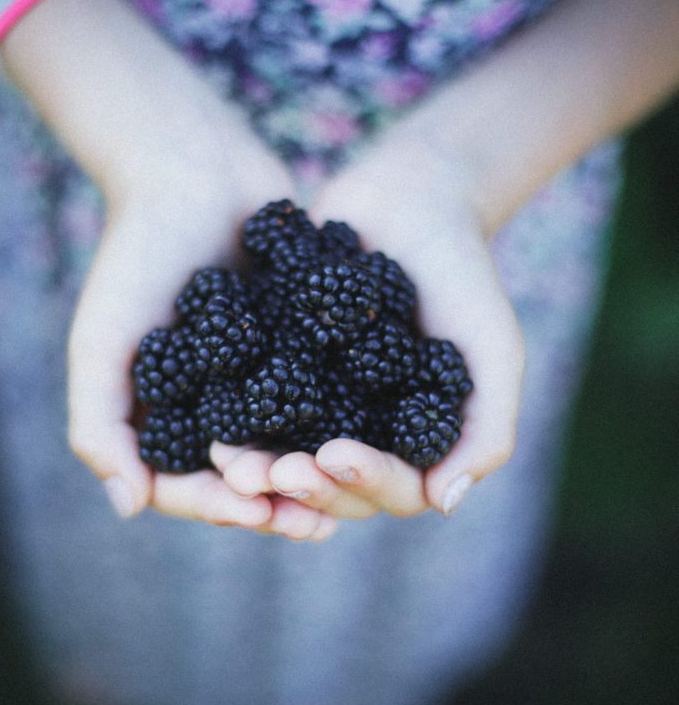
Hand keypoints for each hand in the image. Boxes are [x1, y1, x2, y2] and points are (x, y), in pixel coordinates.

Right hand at [65, 84, 336, 539]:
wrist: (194, 173)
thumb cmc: (137, 256)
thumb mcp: (102, 343)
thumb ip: (99, 426)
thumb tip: (128, 509)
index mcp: (162, 413)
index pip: (184, 483)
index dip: (217, 506)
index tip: (253, 511)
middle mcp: (211, 403)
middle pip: (242, 476)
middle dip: (275, 502)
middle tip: (313, 522)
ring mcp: (256, 377)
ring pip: (286, 446)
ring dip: (312, 475)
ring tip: (345, 493)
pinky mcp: (297, 348)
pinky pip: (319, 397)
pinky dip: (338, 423)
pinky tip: (370, 439)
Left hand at [212, 125, 523, 519]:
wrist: (411, 202)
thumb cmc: (462, 276)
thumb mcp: (493, 350)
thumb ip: (486, 428)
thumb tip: (445, 503)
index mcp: (416, 440)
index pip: (395, 488)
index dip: (365, 483)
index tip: (335, 456)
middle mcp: (366, 431)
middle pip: (335, 486)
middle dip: (306, 486)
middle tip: (274, 473)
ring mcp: (323, 404)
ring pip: (290, 458)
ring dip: (262, 470)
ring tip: (232, 464)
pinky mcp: (282, 371)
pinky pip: (256, 408)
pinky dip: (236, 423)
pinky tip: (211, 426)